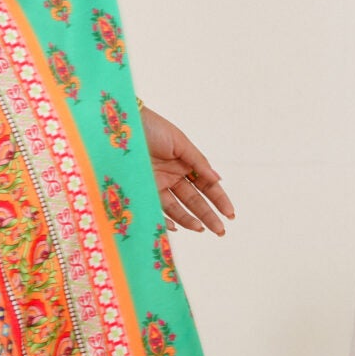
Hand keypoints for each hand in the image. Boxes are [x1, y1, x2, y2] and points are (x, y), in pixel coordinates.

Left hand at [138, 101, 235, 234]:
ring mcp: (159, 184)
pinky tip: (177, 227)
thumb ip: (198, 162)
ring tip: (202, 229)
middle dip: (208, 215)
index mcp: (186, 164)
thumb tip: (218, 179)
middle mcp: (174, 176)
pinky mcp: (143, 190)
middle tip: (220, 231)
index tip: (230, 213)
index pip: (207, 186)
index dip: (219, 200)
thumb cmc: (153, 128)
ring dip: (190, 219)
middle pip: (194, 200)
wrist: (124, 124)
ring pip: (177, 207)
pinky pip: (156, 208)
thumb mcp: (180, 143)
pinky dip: (165, 219)